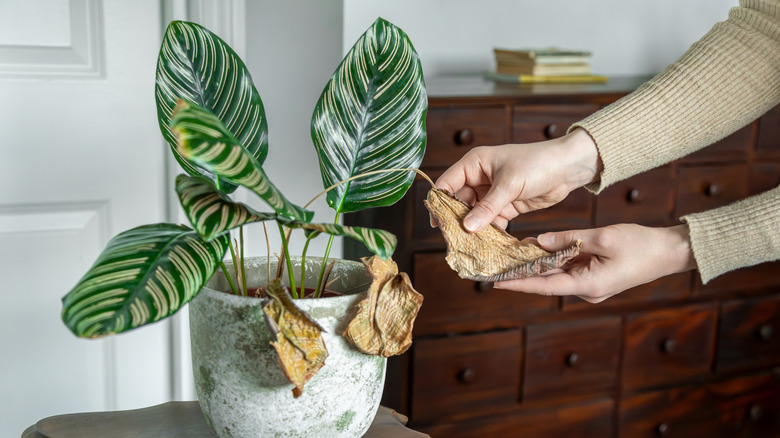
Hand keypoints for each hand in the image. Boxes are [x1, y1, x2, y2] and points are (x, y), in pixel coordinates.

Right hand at [434, 128, 600, 230]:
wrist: (568, 168)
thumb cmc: (537, 164)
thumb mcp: (509, 185)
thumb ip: (488, 207)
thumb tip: (467, 227)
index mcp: (474, 164)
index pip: (447, 183)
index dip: (439, 202)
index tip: (436, 223)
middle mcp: (479, 178)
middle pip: (459, 202)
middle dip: (457, 220)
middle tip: (453, 240)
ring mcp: (492, 193)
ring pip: (475, 214)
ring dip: (473, 229)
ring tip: (469, 246)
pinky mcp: (506, 206)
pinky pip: (492, 221)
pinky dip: (490, 233)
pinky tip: (488, 245)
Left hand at [495, 224, 696, 302]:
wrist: (670, 252)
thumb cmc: (641, 244)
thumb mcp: (602, 237)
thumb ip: (569, 239)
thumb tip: (539, 241)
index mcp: (588, 285)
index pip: (544, 285)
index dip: (518, 283)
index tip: (495, 282)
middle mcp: (587, 290)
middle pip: (547, 280)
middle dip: (522, 271)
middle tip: (496, 262)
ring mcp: (591, 285)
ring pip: (557, 273)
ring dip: (537, 263)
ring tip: (511, 251)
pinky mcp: (596, 277)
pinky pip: (568, 268)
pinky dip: (554, 259)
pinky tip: (538, 247)